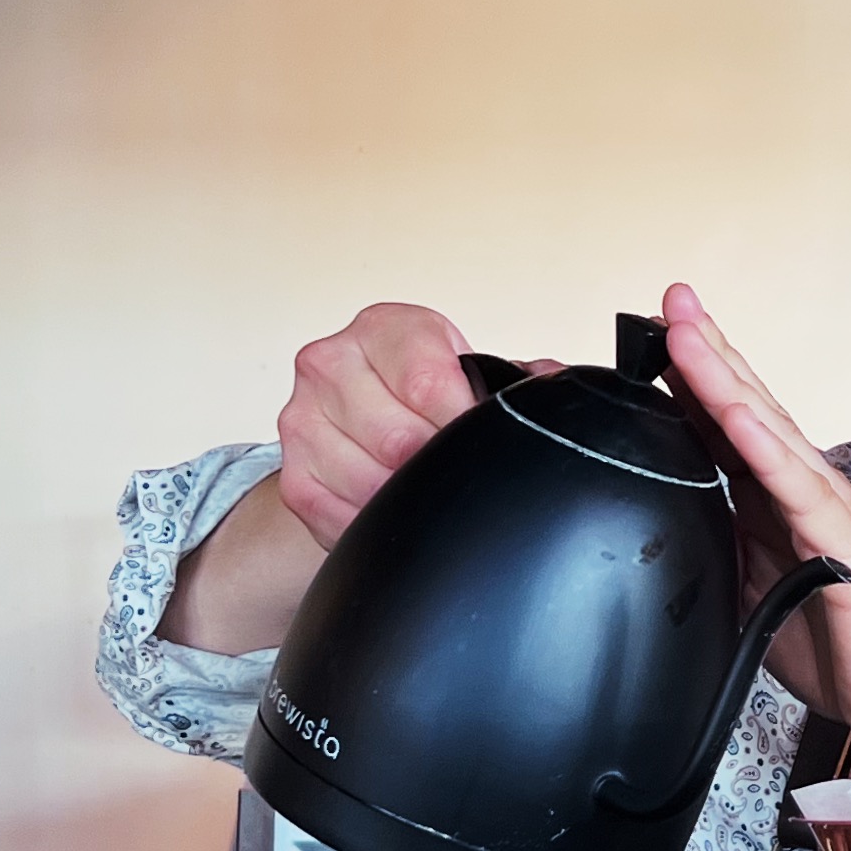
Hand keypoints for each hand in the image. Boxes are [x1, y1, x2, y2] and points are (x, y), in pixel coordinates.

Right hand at [159, 302, 480, 657]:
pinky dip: (377, 522)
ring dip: (407, 496)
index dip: (464, 423)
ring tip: (425, 485)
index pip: (425, 381)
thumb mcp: (465, 369)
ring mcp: (302, 419)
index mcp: (383, 329)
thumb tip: (556, 387)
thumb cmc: (422, 391)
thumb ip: (512, 378)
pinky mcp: (293, 475)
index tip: (483, 440)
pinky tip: (394, 505)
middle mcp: (330, 363)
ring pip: (370, 483)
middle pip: (397, 439)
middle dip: (437, 465)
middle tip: (455, 469)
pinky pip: (341, 516)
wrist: (358, 418)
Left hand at [656, 282, 850, 767]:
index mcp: (783, 504)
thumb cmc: (845, 653)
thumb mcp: (756, 596)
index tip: (654, 336)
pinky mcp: (846, 547)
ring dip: (726, 381)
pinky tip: (734, 414)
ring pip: (770, 433)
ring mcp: (831, 512)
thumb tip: (667, 527)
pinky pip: (800, 490)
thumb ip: (722, 552)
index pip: (732, 429)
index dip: (695, 381)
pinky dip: (764, 448)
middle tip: (671, 301)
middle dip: (709, 353)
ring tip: (689, 335)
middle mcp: (809, 494)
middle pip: (750, 409)